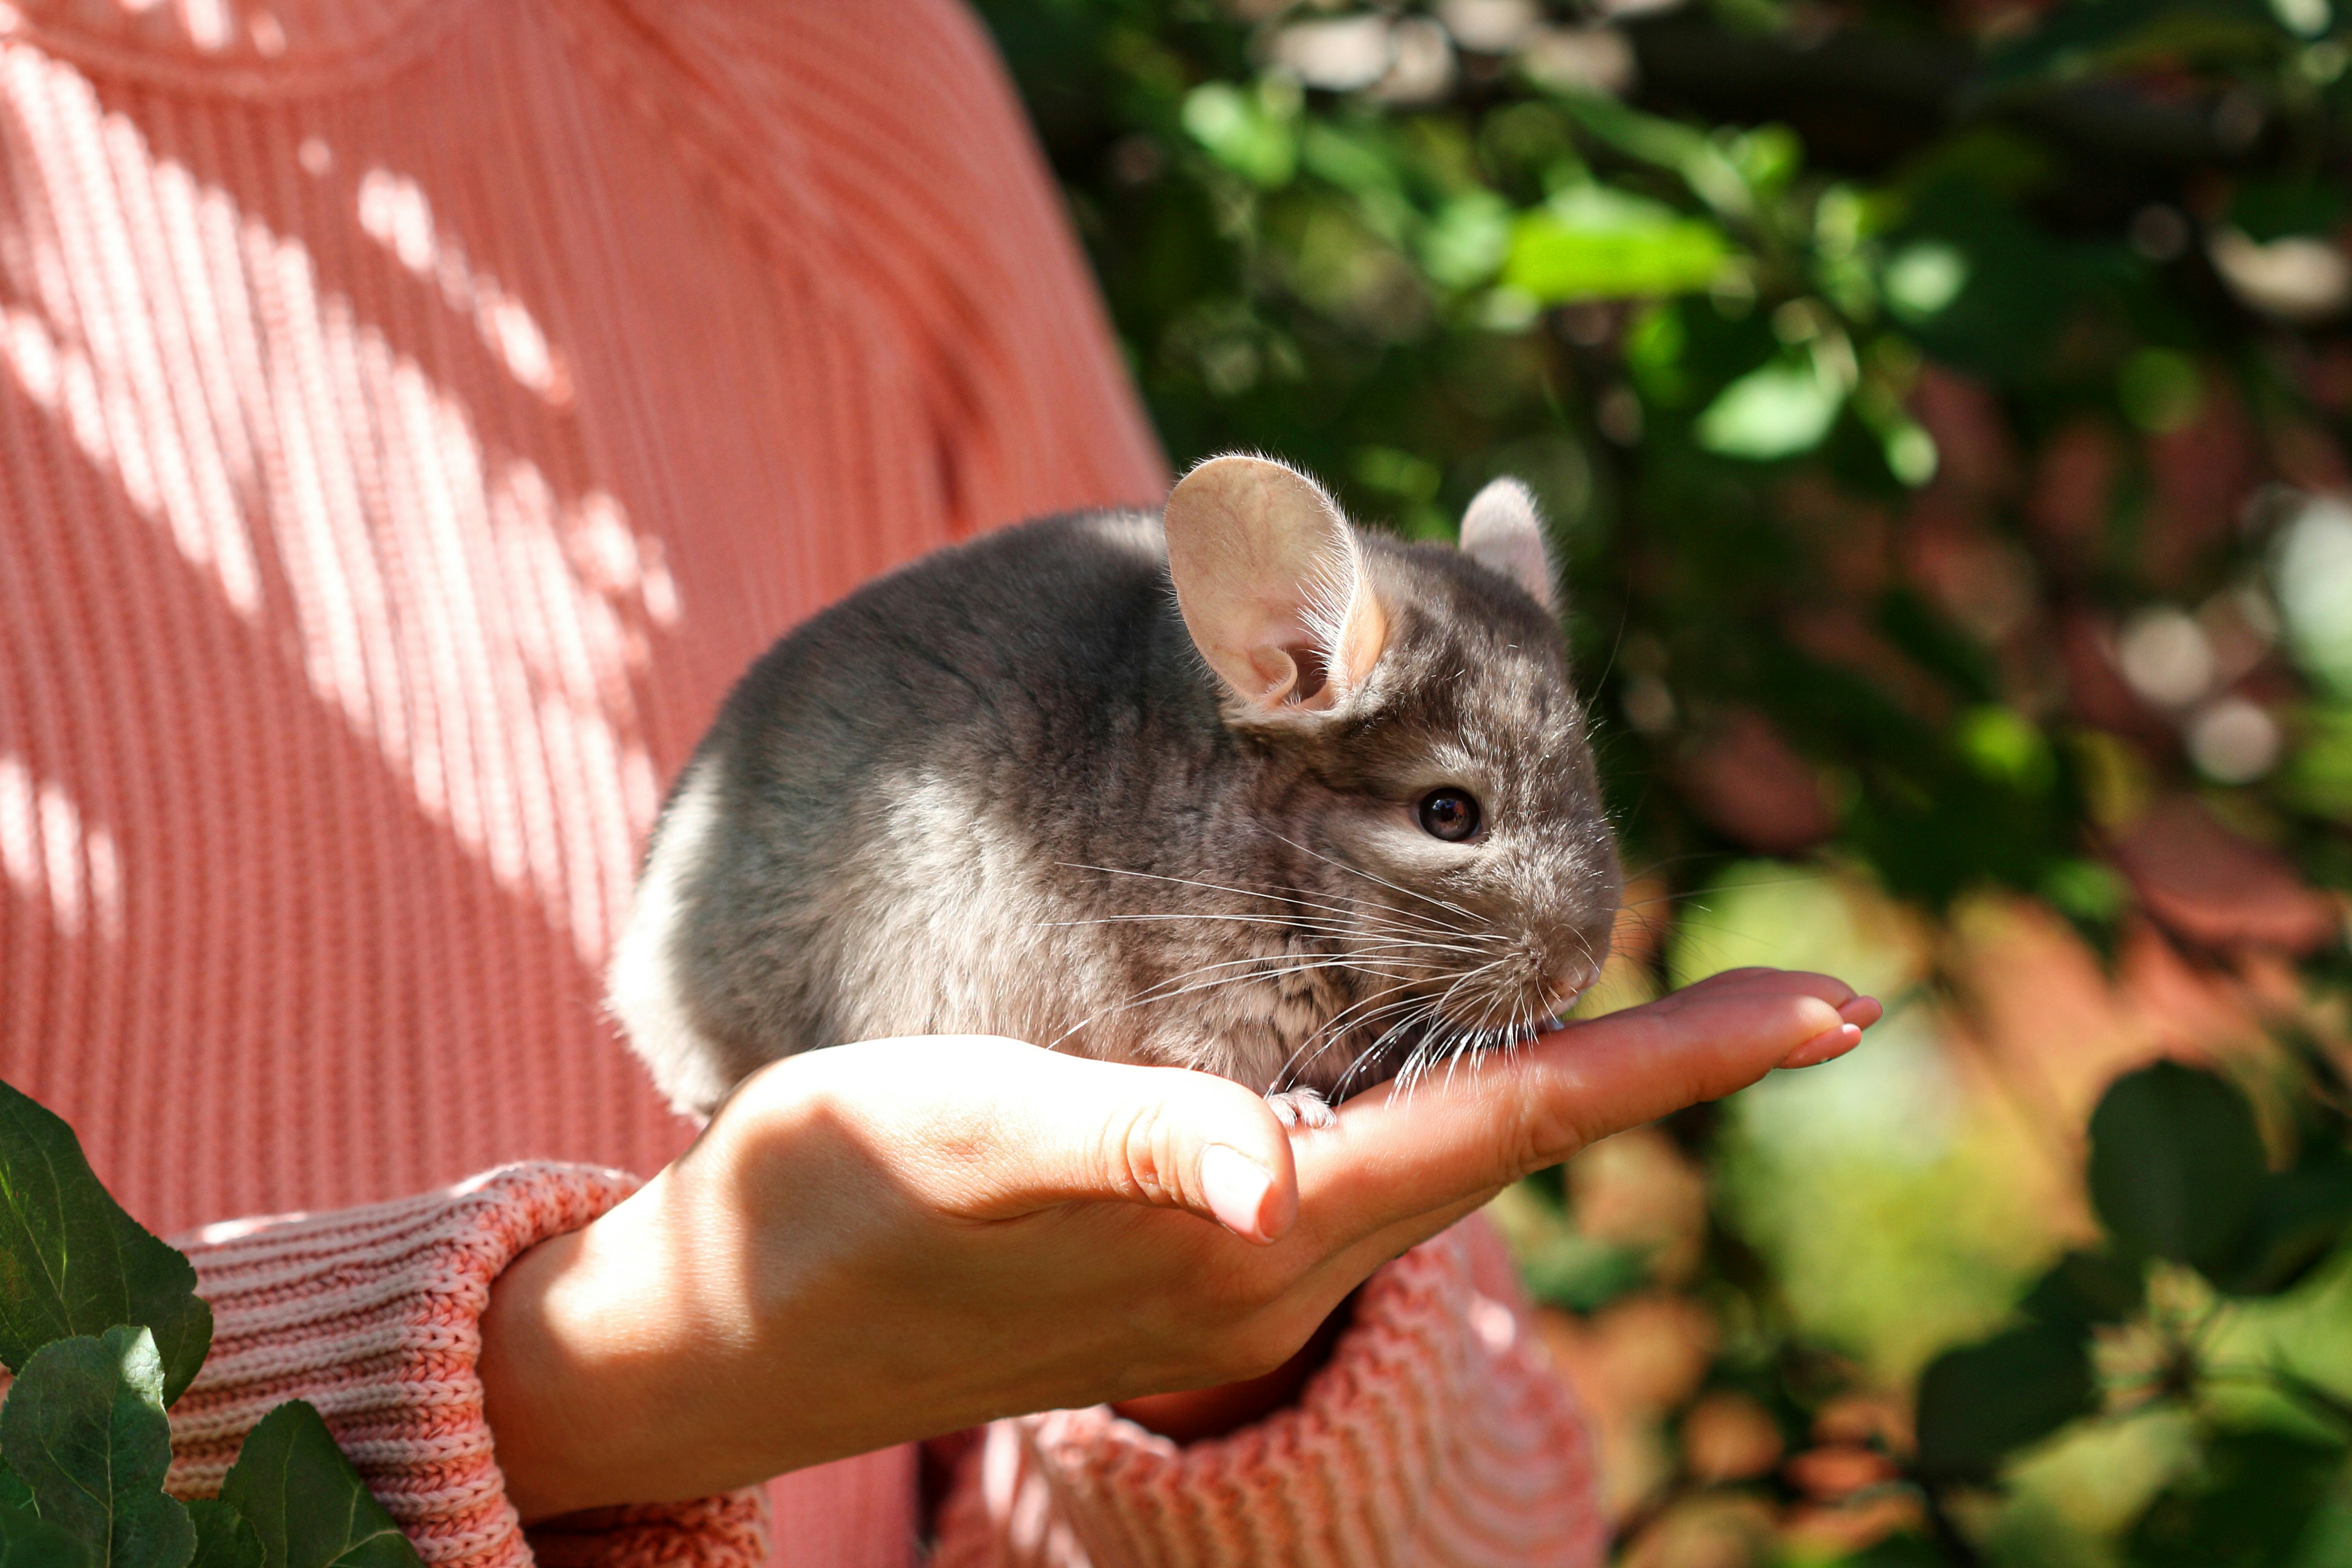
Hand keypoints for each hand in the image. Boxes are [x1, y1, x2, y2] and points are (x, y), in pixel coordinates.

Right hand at [477, 967, 1877, 1518]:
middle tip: (1790, 992)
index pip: (1508, 1125)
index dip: (1672, 1060)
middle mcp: (1270, 1253)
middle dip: (1650, 1060)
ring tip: (1645, 990)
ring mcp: (1234, 1260)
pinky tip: (1437, 1037)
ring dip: (1551, 1073)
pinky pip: (1360, 1154)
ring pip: (1442, 1149)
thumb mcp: (954, 1142)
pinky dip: (1438, 1088)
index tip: (1833, 1006)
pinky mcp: (1183, 1241)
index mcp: (1245, 1224)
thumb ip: (1116, 1146)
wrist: (731, 1327)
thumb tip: (1258, 1164)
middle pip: (1508, 1139)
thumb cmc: (827, 1211)